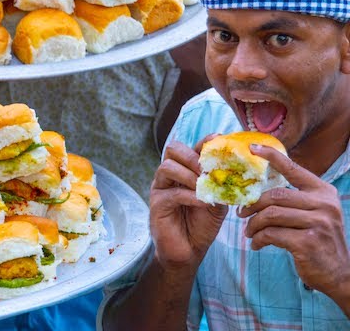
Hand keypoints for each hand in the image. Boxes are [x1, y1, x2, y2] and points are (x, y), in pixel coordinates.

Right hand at [149, 138, 227, 271]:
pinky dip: (190, 196)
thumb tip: (234, 172)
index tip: (220, 139)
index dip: (204, 142)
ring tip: (204, 187)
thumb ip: (221, 187)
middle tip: (208, 170)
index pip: (190, 148)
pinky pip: (172, 193)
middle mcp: (170, 176)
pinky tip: (203, 203)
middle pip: (173, 149)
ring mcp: (160, 189)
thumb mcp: (218, 203)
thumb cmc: (201, 226)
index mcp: (184, 172)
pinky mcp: (157, 205)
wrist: (189, 251)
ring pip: (167, 167)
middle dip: (193, 156)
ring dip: (189, 175)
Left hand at [239, 144, 349, 297]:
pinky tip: (256, 245)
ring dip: (253, 224)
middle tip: (241, 213)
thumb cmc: (319, 239)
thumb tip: (260, 189)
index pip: (294, 169)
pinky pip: (271, 234)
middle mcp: (324, 204)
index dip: (272, 156)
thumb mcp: (315, 214)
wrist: (338, 273)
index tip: (252, 147)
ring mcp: (318, 223)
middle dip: (252, 205)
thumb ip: (296, 199)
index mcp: (323, 192)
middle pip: (275, 196)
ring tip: (249, 232)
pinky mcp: (308, 242)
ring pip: (270, 215)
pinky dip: (258, 239)